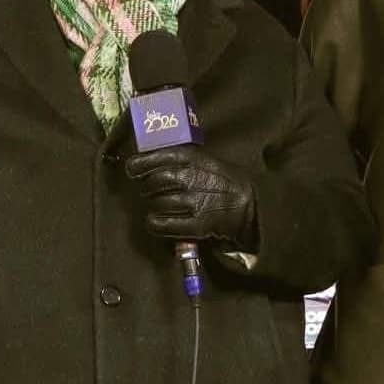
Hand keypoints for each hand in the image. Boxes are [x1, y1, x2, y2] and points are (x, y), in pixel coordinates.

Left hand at [126, 145, 257, 247]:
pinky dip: (155, 224)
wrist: (249, 204)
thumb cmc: (224, 181)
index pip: (153, 159)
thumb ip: (180, 159)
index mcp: (191, 158)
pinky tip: (158, 221)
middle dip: (147, 188)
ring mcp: (192, 203)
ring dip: (153, 206)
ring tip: (160, 205)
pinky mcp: (195, 225)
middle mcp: (189, 178)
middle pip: (151, 183)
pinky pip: (161, 225)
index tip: (133, 170)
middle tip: (150, 190)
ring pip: (155, 204)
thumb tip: (148, 158)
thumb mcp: (206, 159)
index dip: (137, 165)